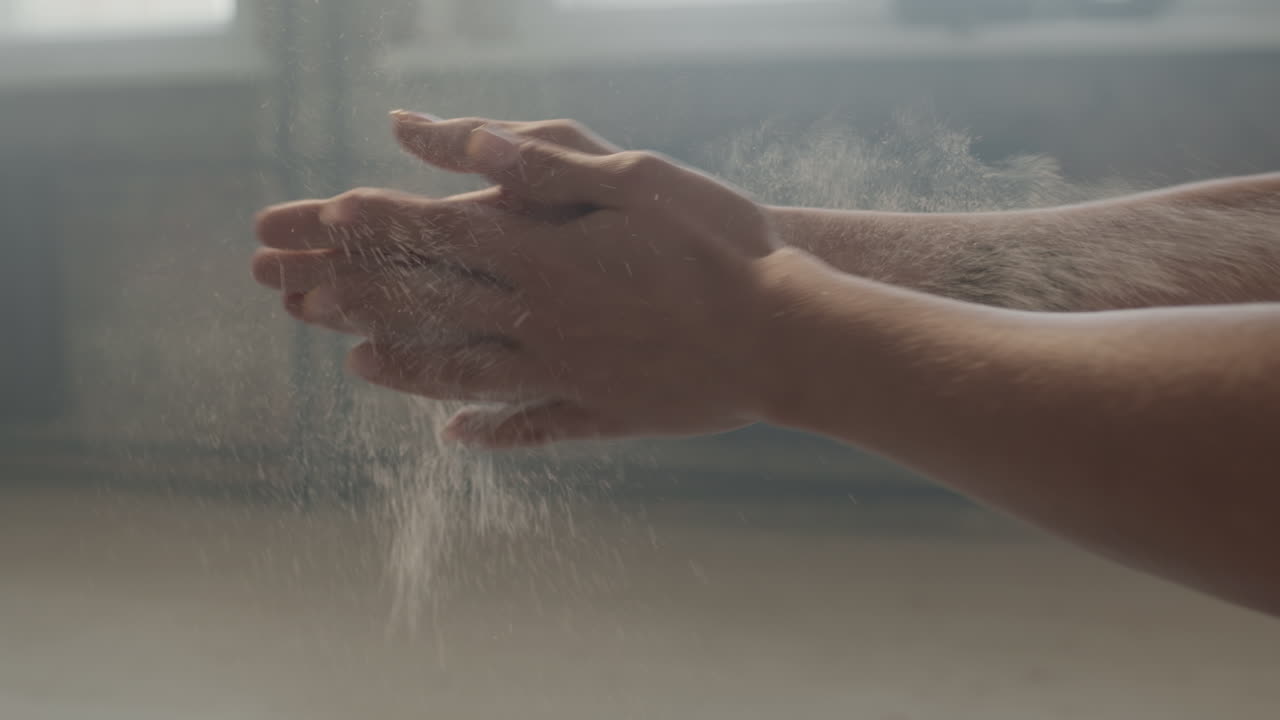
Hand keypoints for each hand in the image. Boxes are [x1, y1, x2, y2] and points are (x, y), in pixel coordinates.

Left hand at [253, 114, 785, 447]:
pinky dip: (487, 430)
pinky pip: (528, 426)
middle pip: (429, 306)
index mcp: (544, 255)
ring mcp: (565, 374)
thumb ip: (544, 164)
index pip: (436, 236)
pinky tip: (454, 438)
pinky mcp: (601, 412)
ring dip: (402, 365)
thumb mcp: (638, 178)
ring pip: (462, 372)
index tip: (317, 218)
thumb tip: (464, 140)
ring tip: (352, 362)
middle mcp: (539, 320)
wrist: (786, 337)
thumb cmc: (722, 246)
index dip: (373, 225)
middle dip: (355, 294)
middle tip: (293, 295)